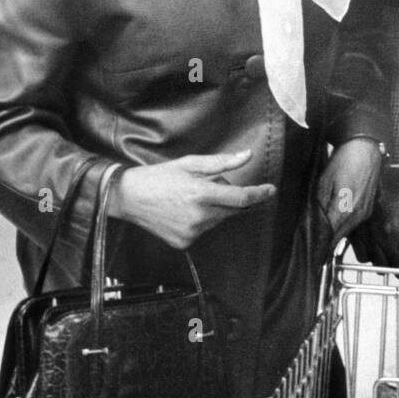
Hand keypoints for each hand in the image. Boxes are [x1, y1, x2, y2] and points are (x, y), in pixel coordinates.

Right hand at [109, 149, 275, 250]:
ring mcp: (192, 232)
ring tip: (189, 198)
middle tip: (210, 187)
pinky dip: (200, 220)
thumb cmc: (159, 176)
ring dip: (214, 209)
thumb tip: (248, 156)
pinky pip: (203, 230)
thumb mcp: (190, 163)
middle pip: (232, 210)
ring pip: (217, 220)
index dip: (259, 194)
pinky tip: (182, 211)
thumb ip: (222, 162)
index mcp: (201, 194)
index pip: (242, 198)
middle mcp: (199, 216)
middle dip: (231, 198)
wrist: (127, 197)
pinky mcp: (184, 242)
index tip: (271, 190)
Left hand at [316, 137, 382, 243]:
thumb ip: (318, 206)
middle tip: (309, 242)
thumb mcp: (323, 182)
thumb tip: (311, 223)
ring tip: (320, 231)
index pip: (328, 238)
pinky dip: (342, 226)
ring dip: (333, 234)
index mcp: (344, 210)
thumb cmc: (344, 161)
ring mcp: (365, 214)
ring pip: (345, 233)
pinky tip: (334, 220)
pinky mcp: (368, 210)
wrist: (366, 149)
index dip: (317, 245)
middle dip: (324, 241)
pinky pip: (353, 225)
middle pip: (337, 238)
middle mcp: (357, 216)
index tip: (307, 249)